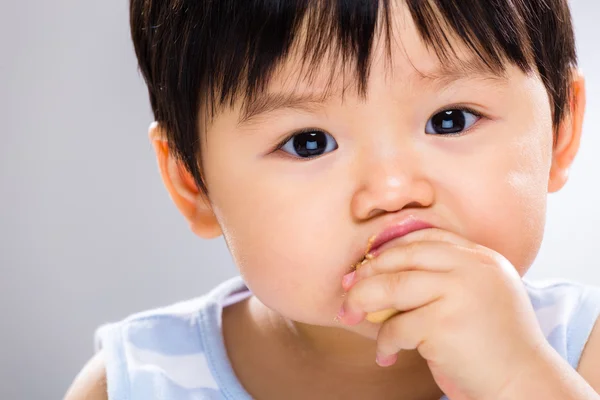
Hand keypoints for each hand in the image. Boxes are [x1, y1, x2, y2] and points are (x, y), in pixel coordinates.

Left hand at [338, 228, 551, 399]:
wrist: (525, 385)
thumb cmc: (494, 347)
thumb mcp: (475, 298)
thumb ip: (442, 279)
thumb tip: (377, 276)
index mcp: (481, 258)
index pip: (426, 237)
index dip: (390, 248)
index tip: (366, 265)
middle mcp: (473, 268)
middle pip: (402, 257)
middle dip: (367, 273)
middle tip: (347, 291)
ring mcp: (460, 292)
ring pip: (392, 286)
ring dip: (363, 301)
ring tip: (350, 316)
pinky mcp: (446, 323)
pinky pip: (397, 327)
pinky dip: (384, 342)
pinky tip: (386, 356)